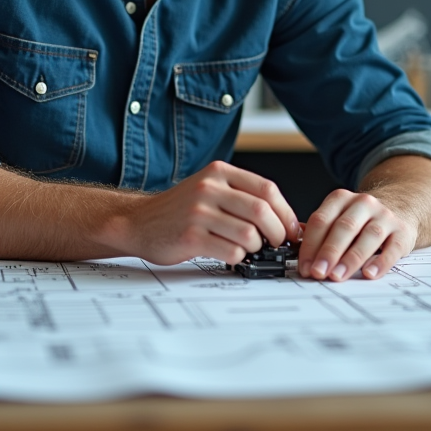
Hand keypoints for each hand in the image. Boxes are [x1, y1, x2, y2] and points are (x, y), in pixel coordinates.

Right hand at [126, 162, 298, 265]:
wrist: (139, 222)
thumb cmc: (180, 210)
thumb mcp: (210, 189)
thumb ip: (243, 197)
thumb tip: (288, 221)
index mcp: (219, 173)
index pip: (267, 190)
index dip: (286, 213)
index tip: (291, 229)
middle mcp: (209, 188)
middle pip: (261, 212)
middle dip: (277, 233)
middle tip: (276, 243)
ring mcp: (198, 212)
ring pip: (249, 235)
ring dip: (256, 248)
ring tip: (247, 248)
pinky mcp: (190, 237)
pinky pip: (231, 252)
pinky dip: (238, 258)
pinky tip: (229, 254)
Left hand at [298, 189, 415, 281]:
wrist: (399, 209)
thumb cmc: (360, 221)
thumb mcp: (338, 217)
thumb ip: (319, 231)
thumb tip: (297, 252)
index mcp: (341, 199)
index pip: (321, 220)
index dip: (310, 245)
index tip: (305, 267)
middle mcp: (363, 203)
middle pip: (343, 228)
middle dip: (329, 252)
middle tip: (318, 272)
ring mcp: (385, 216)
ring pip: (368, 237)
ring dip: (351, 258)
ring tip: (338, 276)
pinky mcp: (403, 232)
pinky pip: (392, 248)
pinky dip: (381, 262)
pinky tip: (369, 274)